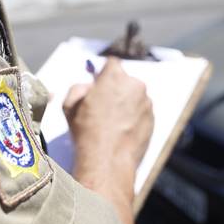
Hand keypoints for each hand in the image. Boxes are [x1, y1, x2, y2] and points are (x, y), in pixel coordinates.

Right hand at [62, 58, 153, 223]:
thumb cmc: (87, 132)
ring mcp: (146, 103)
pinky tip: (121, 132)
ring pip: (134, 97)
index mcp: (114, 77)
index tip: (100, 82)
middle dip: (116, 89)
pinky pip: (142, 112)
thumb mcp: (70, 106)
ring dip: (126, 104)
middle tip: (103, 106)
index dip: (104, 73)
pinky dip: (134, 118)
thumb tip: (88, 87)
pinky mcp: (153, 119)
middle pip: (125, 80)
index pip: (112, 62)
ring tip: (111, 123)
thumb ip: (79, 88)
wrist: (108, 160)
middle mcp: (135, 86)